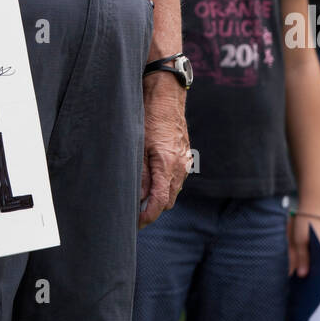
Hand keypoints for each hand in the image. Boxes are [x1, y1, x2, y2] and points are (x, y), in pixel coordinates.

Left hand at [139, 73, 190, 227]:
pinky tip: (152, 179)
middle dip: (152, 210)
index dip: (147, 216)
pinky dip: (165, 184)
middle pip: (167, 200)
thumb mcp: (138, 145)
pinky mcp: (185, 155)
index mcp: (167, 165)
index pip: (159, 202)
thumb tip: (138, 198)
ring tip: (141, 198)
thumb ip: (139, 174)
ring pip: (173, 190)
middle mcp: (180, 166)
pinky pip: (176, 178)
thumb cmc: (149, 117)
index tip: (136, 224)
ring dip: (159, 197)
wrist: (167, 96)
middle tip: (134, 213)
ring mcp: (185, 161)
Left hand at [288, 211, 319, 278]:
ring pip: (318, 260)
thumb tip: (302, 276)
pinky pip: (318, 253)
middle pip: (319, 267)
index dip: (312, 279)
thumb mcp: (300, 241)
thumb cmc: (306, 223)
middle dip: (310, 273)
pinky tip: (300, 260)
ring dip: (310, 265)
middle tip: (300, 283)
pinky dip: (310, 257)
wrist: (312, 206)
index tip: (304, 287)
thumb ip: (302, 259)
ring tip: (298, 274)